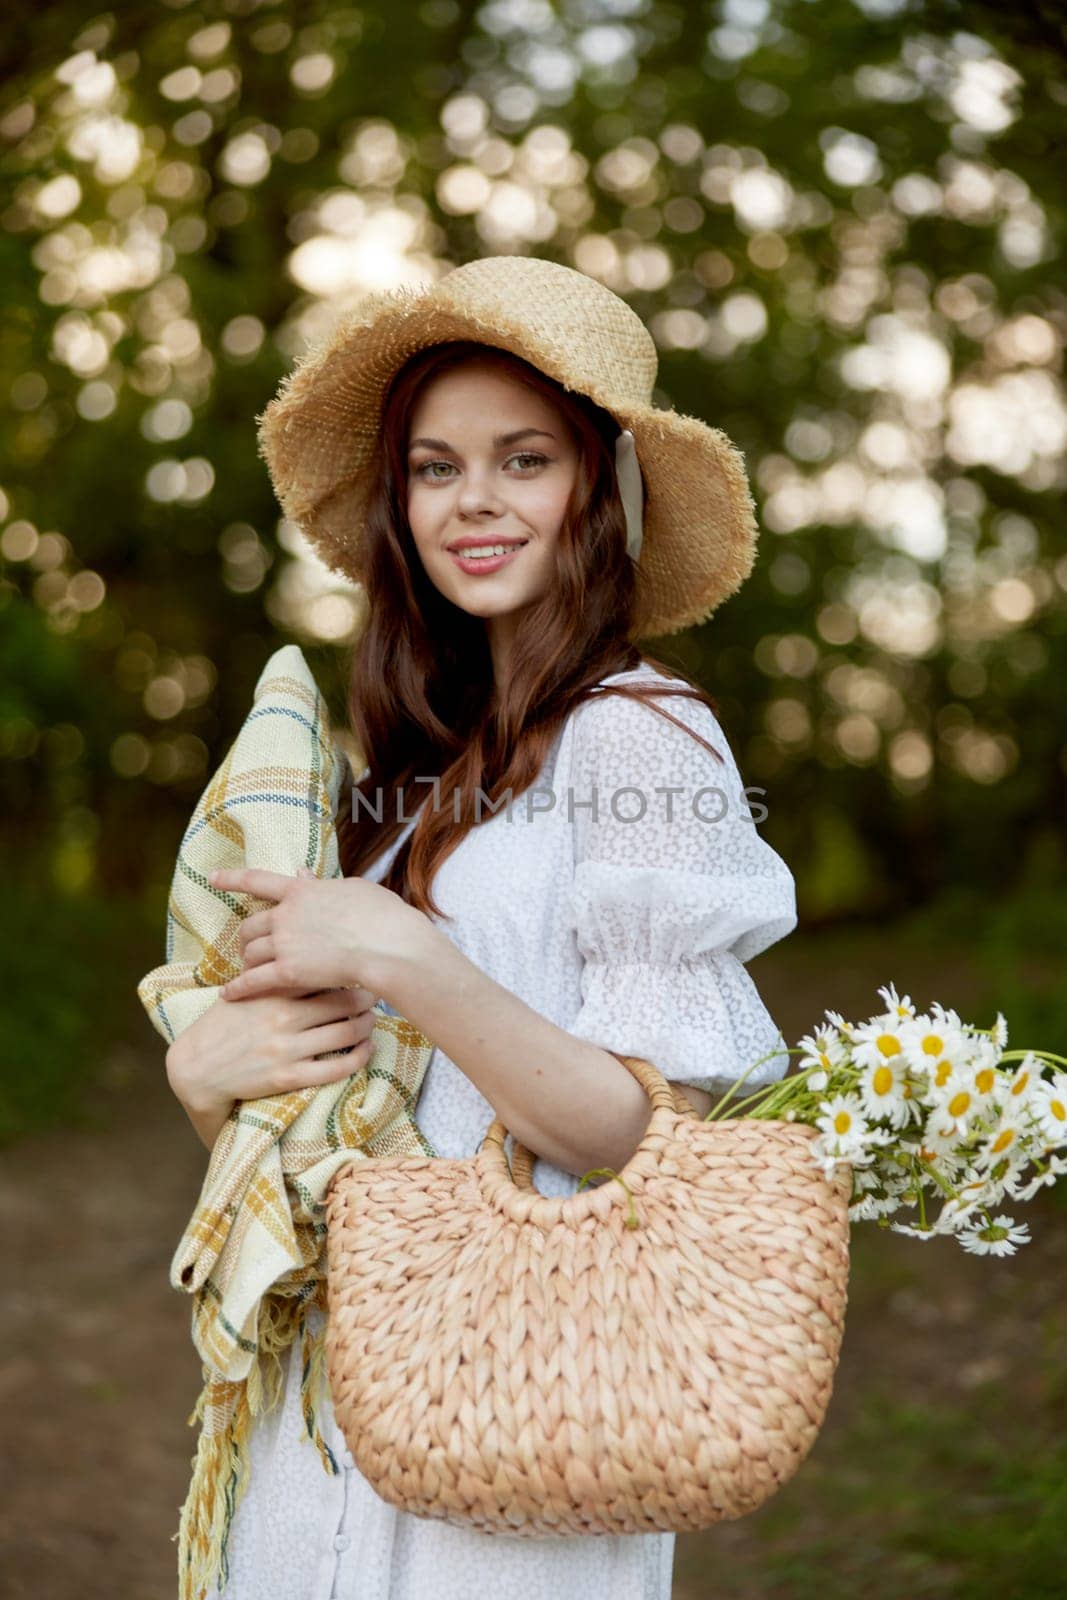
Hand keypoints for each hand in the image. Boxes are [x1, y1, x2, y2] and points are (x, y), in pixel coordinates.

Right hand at [165, 984, 378, 1112]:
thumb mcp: (244, 991)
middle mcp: (283, 1017)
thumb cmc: (223, 1025)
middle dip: (365, 998)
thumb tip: (306, 953)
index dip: (347, 970)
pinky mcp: (289, 1076)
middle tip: (375, 994)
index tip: (360, 968)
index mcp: (272, 991)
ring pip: (345, 1032)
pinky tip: (367, 1049)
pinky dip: (359, 1057)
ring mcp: (287, 1048)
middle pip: (343, 1002)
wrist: (197, 1069)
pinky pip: (337, 1067)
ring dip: (366, 1025)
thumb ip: (272, 975)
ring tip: (372, 1019)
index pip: (321, 973)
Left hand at [207, 865, 424, 1001]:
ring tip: (248, 973)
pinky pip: (253, 980)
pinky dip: (238, 987)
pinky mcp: (289, 972)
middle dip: (247, 938)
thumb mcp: (352, 889)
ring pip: (251, 953)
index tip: (212, 878)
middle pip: (250, 926)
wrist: (388, 944)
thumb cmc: (381, 914)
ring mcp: (285, 943)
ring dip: (247, 963)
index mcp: (300, 891)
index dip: (232, 879)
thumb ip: (321, 885)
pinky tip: (229, 995)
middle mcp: (286, 915)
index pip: (258, 880)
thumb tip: (304, 875)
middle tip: (250, 950)